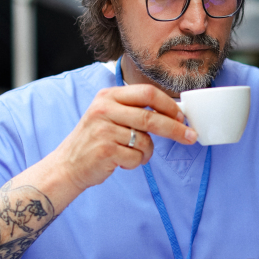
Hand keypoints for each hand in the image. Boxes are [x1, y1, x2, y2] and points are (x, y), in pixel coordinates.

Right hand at [53, 84, 196, 191]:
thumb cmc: (95, 140)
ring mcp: (103, 130)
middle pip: (151, 117)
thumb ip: (135, 110)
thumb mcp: (109, 115)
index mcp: (108, 96)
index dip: (169, 105)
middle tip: (190, 137)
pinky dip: (135, 163)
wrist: (68, 165)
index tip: (182, 117)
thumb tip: (175, 114)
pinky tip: (120, 161)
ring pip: (146, 141)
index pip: (147, 93)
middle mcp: (104, 109)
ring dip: (146, 152)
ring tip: (132, 154)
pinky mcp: (105, 150)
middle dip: (176, 128)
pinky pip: (137, 157)